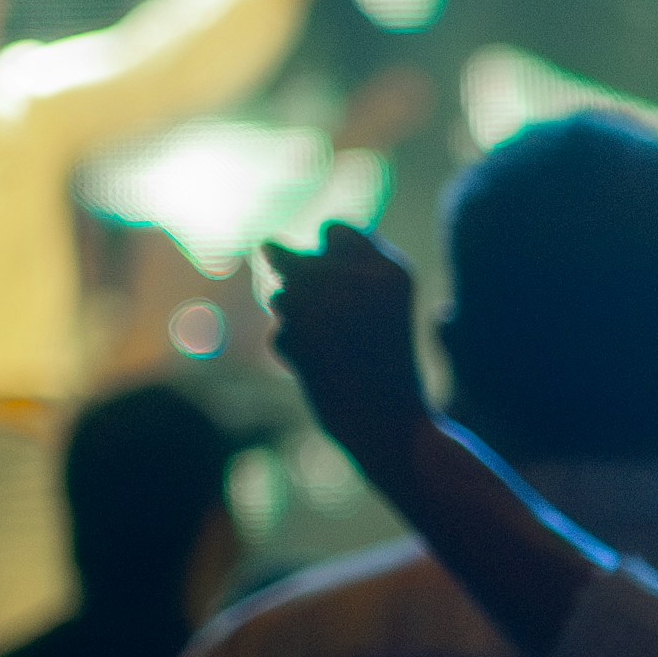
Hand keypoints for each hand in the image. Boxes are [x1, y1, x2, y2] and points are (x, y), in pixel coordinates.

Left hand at [259, 223, 433, 470]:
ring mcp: (327, 306)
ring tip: (333, 353)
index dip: (328, 261)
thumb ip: (335, 269)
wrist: (394, 426)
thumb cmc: (386, 365)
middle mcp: (360, 277)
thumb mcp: (380, 306)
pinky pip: (280, 335)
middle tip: (332, 328)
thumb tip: (263, 243)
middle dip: (299, 292)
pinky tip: (325, 374)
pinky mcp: (300, 337)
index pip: (333, 230)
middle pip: (291, 257)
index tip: (346, 295)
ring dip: (296, 324)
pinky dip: (295, 355)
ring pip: (279, 296)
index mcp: (391, 268)